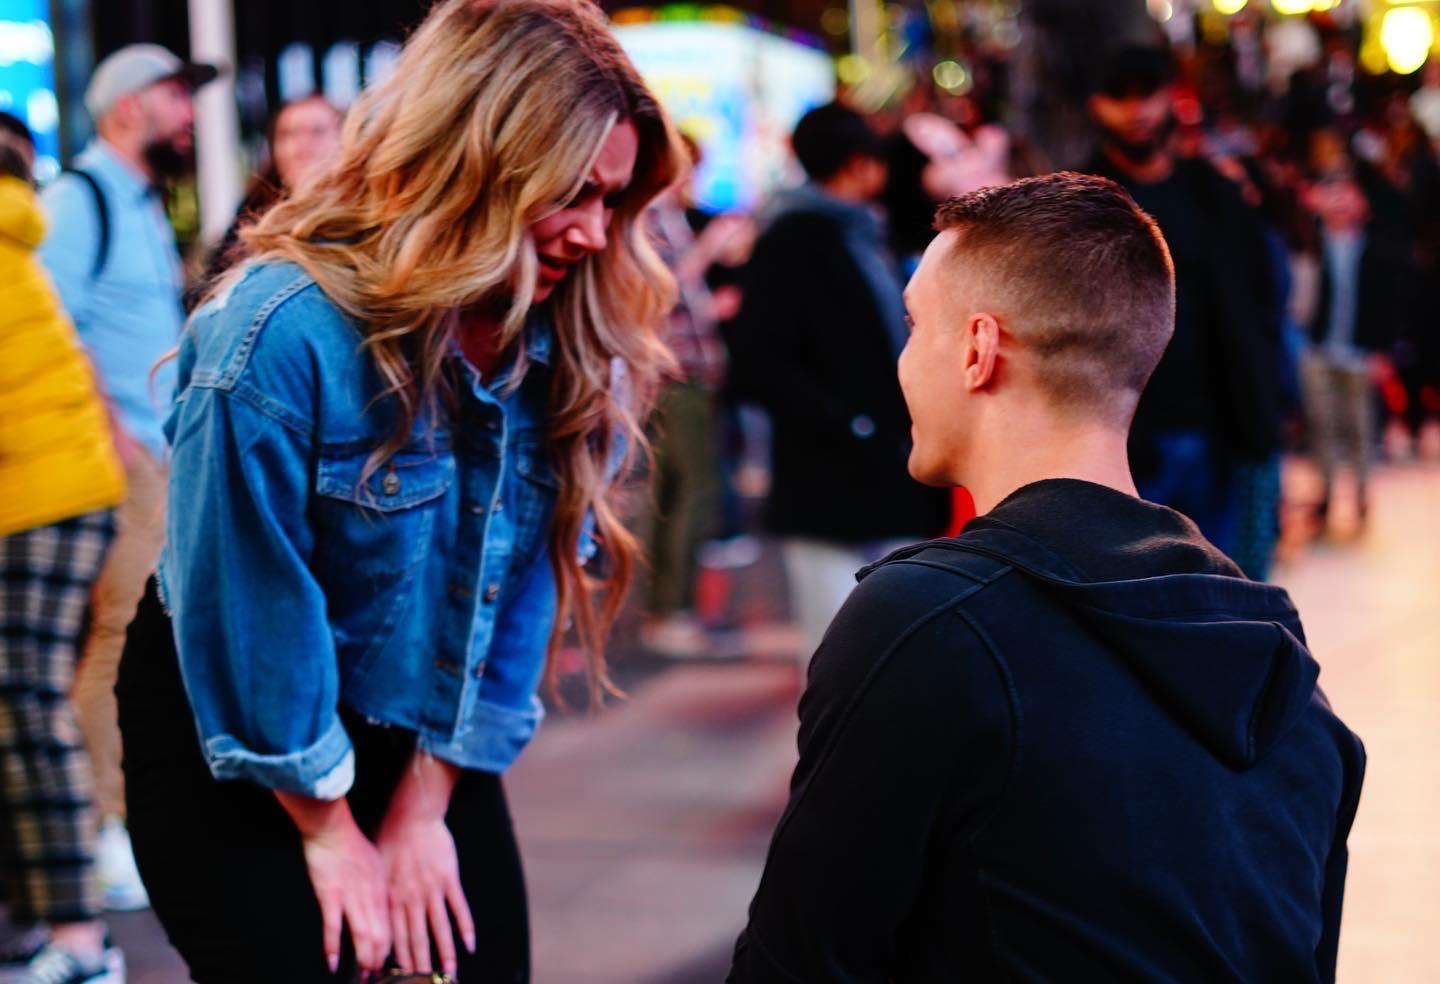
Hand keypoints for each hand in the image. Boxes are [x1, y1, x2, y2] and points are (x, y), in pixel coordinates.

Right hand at [275, 793, 390, 976]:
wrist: (334, 829)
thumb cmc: (354, 846)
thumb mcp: (377, 867)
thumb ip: (381, 888)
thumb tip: (384, 908)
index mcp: (383, 890)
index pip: (393, 926)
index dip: (392, 948)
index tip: (391, 964)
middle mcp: (371, 896)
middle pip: (381, 935)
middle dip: (380, 960)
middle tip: (376, 977)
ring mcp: (352, 896)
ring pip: (362, 935)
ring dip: (363, 958)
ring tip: (363, 976)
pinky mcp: (330, 895)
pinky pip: (333, 926)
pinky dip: (333, 947)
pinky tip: (334, 963)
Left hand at [376, 813, 475, 976]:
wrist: (412, 814)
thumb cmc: (390, 838)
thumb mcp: (375, 869)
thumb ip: (378, 895)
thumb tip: (374, 920)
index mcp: (391, 897)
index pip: (394, 936)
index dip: (397, 959)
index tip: (400, 977)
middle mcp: (411, 898)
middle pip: (417, 938)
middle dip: (420, 965)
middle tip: (425, 983)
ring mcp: (431, 889)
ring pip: (439, 928)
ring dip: (444, 953)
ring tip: (449, 973)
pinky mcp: (449, 878)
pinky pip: (458, 907)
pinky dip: (464, 927)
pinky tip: (469, 944)